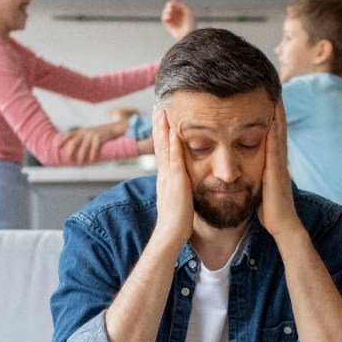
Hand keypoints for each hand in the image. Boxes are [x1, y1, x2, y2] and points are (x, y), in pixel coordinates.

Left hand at [57, 121, 127, 163]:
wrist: (116, 128)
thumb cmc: (102, 133)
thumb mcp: (90, 133)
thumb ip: (82, 138)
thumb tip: (74, 148)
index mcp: (82, 131)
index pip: (69, 134)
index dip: (62, 140)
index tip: (56, 146)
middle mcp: (86, 132)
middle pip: (74, 141)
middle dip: (70, 150)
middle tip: (67, 159)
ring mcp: (93, 134)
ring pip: (84, 146)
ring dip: (81, 155)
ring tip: (79, 163)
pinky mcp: (100, 137)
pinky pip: (94, 147)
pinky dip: (92, 154)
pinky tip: (91, 160)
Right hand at [152, 107, 194, 244]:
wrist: (171, 234)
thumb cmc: (177, 221)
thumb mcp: (178, 198)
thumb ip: (179, 188)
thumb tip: (183, 183)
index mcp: (165, 177)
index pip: (162, 151)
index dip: (161, 134)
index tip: (161, 119)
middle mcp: (164, 174)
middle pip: (159, 145)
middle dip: (159, 126)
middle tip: (159, 107)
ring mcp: (168, 177)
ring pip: (165, 148)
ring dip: (164, 129)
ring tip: (163, 111)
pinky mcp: (176, 183)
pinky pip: (175, 160)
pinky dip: (174, 145)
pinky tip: (175, 132)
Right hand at [161, 0, 196, 40]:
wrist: (188, 35)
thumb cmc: (191, 24)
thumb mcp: (188, 12)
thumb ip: (181, 5)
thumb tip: (174, 0)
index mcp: (183, 13)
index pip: (176, 5)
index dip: (174, 3)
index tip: (174, 1)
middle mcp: (177, 17)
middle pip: (170, 8)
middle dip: (169, 6)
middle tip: (170, 6)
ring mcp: (173, 21)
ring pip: (166, 13)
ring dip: (166, 11)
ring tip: (169, 12)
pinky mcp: (169, 26)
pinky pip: (164, 19)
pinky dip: (165, 16)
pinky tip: (168, 16)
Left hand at [256, 101, 299, 237]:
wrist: (283, 226)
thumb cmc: (270, 211)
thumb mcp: (261, 189)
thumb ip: (257, 177)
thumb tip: (246, 171)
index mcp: (272, 164)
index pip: (271, 136)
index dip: (271, 118)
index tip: (267, 100)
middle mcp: (277, 161)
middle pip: (277, 129)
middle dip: (276, 110)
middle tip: (273, 88)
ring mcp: (278, 164)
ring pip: (278, 133)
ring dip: (277, 114)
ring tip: (275, 95)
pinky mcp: (276, 170)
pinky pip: (275, 146)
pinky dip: (274, 130)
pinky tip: (271, 117)